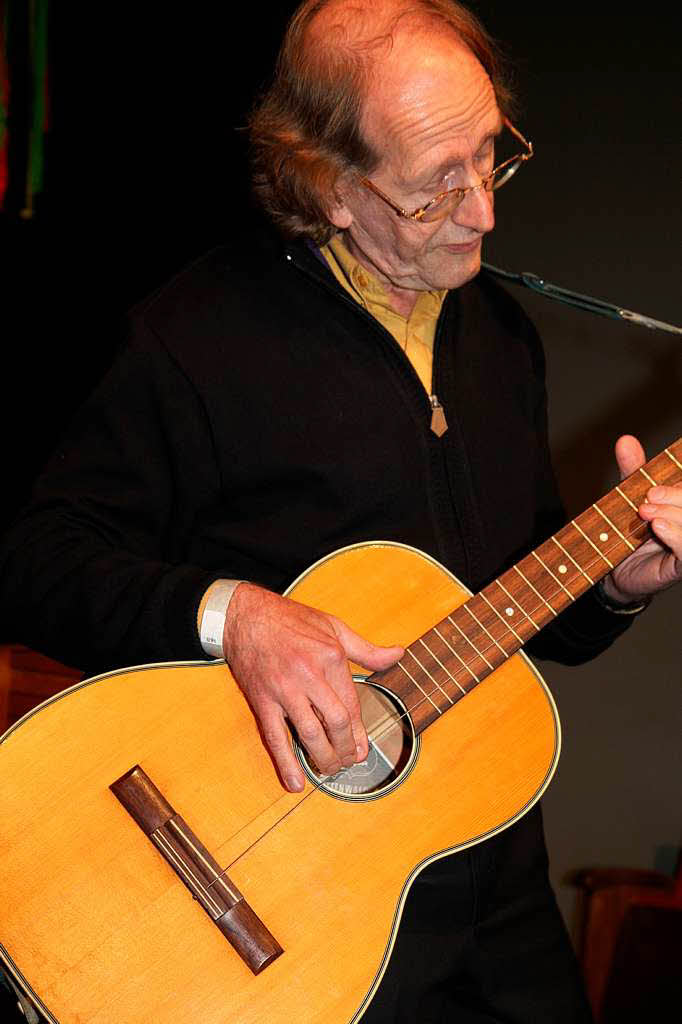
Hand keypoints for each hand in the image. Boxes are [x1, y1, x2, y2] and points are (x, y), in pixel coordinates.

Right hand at [222, 583, 402, 792]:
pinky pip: (275, 737)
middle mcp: (309, 674)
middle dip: (346, 749)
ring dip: (324, 759)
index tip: (363, 748)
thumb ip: (366, 649)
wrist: (245, 616)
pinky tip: (296, 782)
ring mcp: (284, 689)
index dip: (360, 732)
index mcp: (330, 656)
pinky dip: (286, 763)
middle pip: (336, 723)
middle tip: (349, 761)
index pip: (352, 705)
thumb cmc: (291, 619)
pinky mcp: (262, 700)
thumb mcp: (334, 627)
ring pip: (310, 734)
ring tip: (329, 769)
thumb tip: (398, 654)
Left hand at [602, 435, 681, 603]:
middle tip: (649, 496)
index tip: (657, 481)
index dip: (678, 484)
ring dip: (673, 514)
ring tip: (647, 512)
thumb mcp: (628, 496)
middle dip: (674, 496)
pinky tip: (659, 526)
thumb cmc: (626, 533)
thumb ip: (633, 471)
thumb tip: (626, 440)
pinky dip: (676, 535)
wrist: (614, 571)